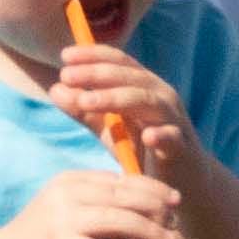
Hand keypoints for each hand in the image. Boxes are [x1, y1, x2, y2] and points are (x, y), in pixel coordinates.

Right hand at [0, 168, 180, 238]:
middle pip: (122, 197)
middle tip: (177, 220)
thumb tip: (151, 218)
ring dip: (147, 232)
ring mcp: (62, 220)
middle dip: (155, 208)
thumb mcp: (75, 217)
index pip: (120, 180)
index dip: (151, 188)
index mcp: (72, 181)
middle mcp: (67, 195)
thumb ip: (107, 214)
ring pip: (116, 220)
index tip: (174, 198)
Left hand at [48, 42, 195, 179]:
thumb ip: (84, 109)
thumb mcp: (109, 128)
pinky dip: (162, 135)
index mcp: (143, 87)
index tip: (65, 57)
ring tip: (87, 102)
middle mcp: (160, 96)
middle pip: (130, 76)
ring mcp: (173, 121)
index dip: (93, 55)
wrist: (181, 183)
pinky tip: (148, 136)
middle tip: (66, 75)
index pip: (118, 62)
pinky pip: (173, 138)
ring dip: (116, 98)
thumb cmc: (142, 150)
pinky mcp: (183, 149)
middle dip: (96, 74)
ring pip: (148, 101)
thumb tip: (56, 88)